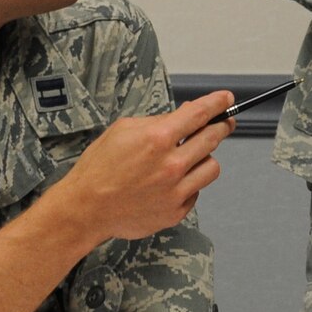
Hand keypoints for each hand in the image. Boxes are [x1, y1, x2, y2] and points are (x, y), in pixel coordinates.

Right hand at [53, 90, 230, 246]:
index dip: (217, 103)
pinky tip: (172, 182)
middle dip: (221, 126)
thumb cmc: (99, 168)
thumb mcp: (123, 130)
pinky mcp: (176, 211)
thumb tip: (185, 114)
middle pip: (213, 139)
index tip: (226, 99)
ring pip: (212, 167)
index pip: (200, 114)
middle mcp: (171, 165)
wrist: (86, 209)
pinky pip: (196, 191)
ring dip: (204, 158)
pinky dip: (189, 184)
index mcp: (157, 139)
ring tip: (190, 157)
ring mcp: (176, 190)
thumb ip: (158, 121)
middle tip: (222, 123)